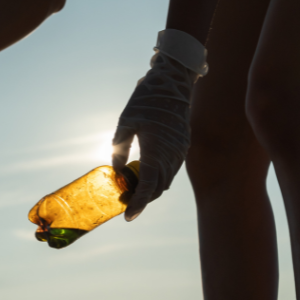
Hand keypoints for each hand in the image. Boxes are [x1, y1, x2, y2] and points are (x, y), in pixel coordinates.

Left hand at [112, 30, 206, 220]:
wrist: (173, 82)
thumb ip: (119, 148)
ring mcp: (180, 151)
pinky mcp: (183, 147)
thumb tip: (117, 172)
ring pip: (165, 181)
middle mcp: (171, 153)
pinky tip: (145, 178)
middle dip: (142, 200)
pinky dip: (158, 179)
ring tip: (132, 192)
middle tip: (124, 204)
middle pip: (157, 188)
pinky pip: (171, 171)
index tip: (128, 217)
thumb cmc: (145, 99)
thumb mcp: (125, 122)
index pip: (148, 185)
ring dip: (150, 191)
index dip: (138, 203)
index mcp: (155, 147)